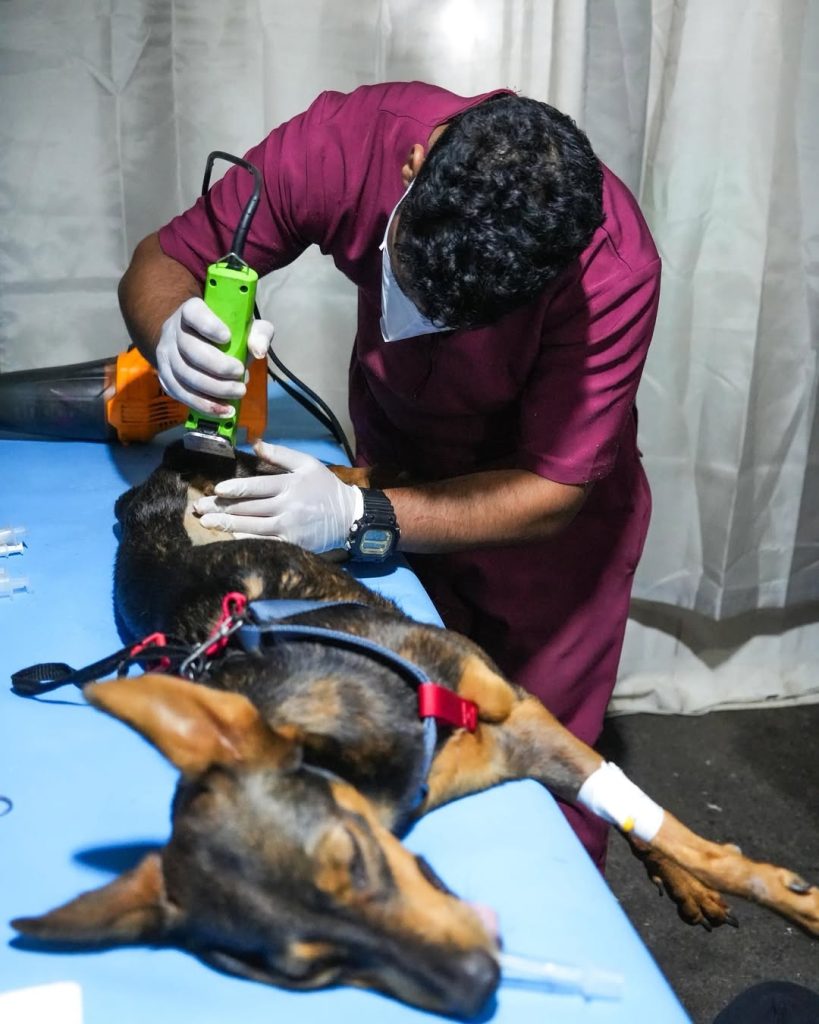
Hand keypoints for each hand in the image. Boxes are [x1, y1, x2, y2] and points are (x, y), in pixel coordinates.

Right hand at [155, 297, 273, 415]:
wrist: (198, 343)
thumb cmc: (227, 334)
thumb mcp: (247, 327)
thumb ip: (259, 333)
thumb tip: (259, 352)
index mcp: (191, 311)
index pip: (193, 313)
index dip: (208, 325)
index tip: (227, 337)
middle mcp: (174, 331)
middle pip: (190, 350)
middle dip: (218, 367)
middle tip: (240, 375)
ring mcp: (166, 354)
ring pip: (184, 374)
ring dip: (214, 389)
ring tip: (238, 393)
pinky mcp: (165, 376)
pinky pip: (179, 393)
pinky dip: (203, 405)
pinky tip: (224, 410)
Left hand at [193, 442, 363, 552]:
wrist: (348, 516)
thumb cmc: (325, 487)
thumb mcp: (307, 464)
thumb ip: (280, 454)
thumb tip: (254, 443)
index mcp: (290, 485)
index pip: (257, 487)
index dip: (235, 489)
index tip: (217, 489)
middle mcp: (287, 507)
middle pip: (248, 508)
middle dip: (221, 507)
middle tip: (199, 507)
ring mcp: (288, 528)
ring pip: (251, 527)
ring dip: (226, 525)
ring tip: (206, 522)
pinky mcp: (291, 544)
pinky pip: (264, 544)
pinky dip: (245, 541)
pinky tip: (229, 538)